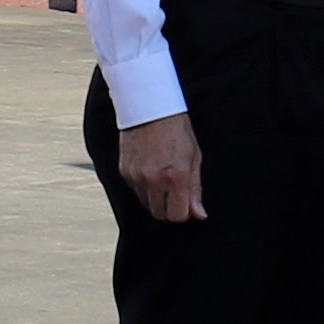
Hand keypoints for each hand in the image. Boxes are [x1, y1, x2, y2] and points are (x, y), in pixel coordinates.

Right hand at [115, 108, 207, 223]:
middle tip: (174, 192)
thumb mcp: (193, 157)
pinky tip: (149, 168)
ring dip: (155, 197)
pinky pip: (135, 190)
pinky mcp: (124, 171)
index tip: (185, 203)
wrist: (149, 107)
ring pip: (146, 203)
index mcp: (176, 176)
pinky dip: (143, 186)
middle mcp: (154, 180)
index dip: (183, 212)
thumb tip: (199, 214)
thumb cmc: (176, 129)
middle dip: (169, 208)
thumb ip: (195, 189)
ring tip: (162, 176)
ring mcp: (136, 176)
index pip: (178, 216)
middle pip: (160, 214)